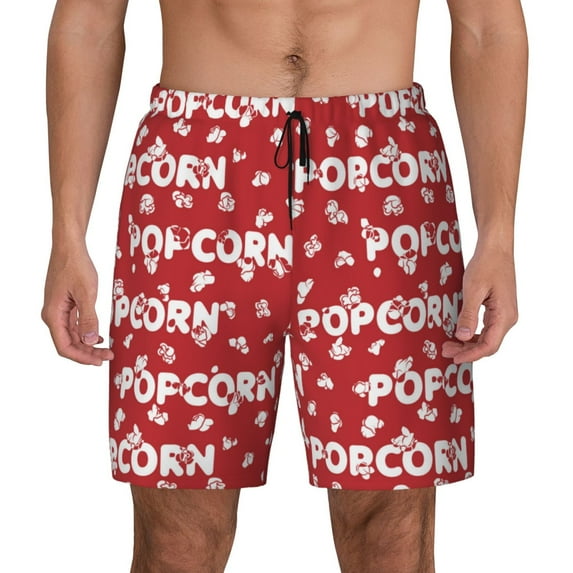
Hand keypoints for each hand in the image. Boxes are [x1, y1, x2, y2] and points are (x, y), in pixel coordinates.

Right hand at [42, 243, 113, 365]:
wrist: (69, 246)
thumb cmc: (76, 266)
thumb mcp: (87, 293)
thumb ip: (88, 318)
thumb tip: (89, 341)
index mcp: (53, 315)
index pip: (65, 347)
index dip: (82, 357)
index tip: (99, 361)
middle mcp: (53, 315)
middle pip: (69, 343)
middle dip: (88, 353)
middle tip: (108, 356)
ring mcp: (58, 310)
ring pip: (72, 335)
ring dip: (88, 344)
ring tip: (106, 349)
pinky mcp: (65, 305)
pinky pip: (74, 325)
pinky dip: (86, 332)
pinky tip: (98, 336)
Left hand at [442, 247, 517, 363]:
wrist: (496, 248)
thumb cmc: (486, 265)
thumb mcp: (473, 290)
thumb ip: (468, 315)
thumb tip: (462, 337)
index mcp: (504, 315)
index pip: (489, 345)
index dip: (471, 355)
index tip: (455, 358)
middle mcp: (508, 318)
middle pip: (488, 344)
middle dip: (467, 350)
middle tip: (446, 350)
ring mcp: (504, 313)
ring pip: (487, 337)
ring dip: (469, 343)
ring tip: (449, 344)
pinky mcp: (498, 308)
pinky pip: (486, 328)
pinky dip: (472, 333)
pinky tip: (459, 333)